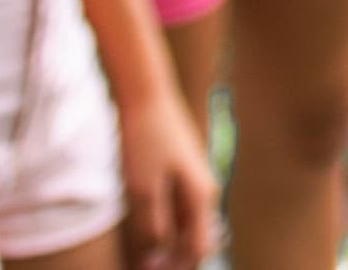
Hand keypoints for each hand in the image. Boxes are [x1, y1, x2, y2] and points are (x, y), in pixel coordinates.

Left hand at [112, 81, 216, 269]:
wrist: (147, 96)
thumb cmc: (145, 141)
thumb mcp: (143, 190)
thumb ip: (153, 228)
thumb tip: (156, 257)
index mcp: (201, 197)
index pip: (198, 249)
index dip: (178, 269)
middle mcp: (204, 190)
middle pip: (196, 240)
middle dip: (176, 261)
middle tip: (147, 269)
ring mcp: (195, 179)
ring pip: (187, 225)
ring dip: (170, 245)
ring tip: (143, 256)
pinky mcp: (183, 171)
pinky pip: (179, 210)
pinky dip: (167, 226)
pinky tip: (146, 228)